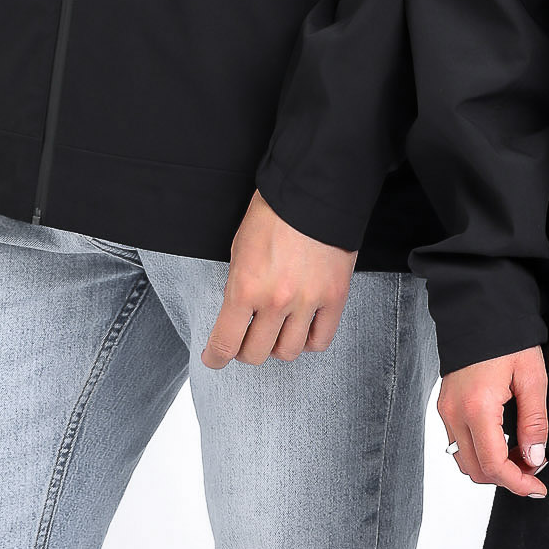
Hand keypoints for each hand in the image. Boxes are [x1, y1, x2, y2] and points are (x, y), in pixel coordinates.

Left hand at [201, 192, 356, 367]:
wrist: (313, 190)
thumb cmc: (272, 214)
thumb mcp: (239, 250)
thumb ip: (238, 287)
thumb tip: (240, 316)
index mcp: (245, 287)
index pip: (225, 343)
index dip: (215, 358)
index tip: (214, 357)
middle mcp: (276, 301)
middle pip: (256, 354)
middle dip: (245, 351)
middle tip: (245, 340)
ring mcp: (308, 301)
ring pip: (289, 352)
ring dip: (278, 347)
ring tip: (276, 333)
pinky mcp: (335, 296)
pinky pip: (321, 340)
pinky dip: (309, 341)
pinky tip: (302, 329)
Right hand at [437, 347, 548, 498]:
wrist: (480, 309)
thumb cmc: (509, 338)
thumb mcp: (532, 378)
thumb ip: (534, 422)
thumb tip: (534, 459)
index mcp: (477, 407)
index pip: (493, 465)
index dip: (518, 483)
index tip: (538, 488)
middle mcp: (455, 413)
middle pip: (476, 470)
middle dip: (506, 478)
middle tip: (534, 468)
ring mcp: (446, 410)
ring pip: (465, 461)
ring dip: (492, 467)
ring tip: (521, 454)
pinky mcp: (445, 405)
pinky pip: (458, 443)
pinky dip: (480, 452)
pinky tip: (503, 441)